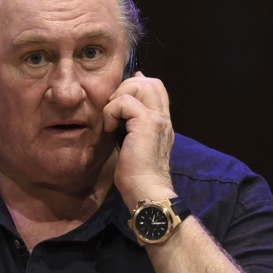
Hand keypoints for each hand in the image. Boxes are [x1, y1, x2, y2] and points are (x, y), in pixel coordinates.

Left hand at [103, 72, 176, 208]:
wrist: (147, 190)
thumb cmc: (136, 176)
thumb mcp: (132, 145)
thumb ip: (130, 127)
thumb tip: (120, 111)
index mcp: (161, 122)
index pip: (155, 88)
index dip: (136, 85)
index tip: (118, 98)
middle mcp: (163, 117)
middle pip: (149, 82)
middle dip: (126, 88)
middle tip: (113, 110)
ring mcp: (157, 118)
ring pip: (139, 85)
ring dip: (118, 98)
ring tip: (112, 119)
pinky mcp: (146, 122)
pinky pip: (125, 102)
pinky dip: (111, 112)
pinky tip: (110, 129)